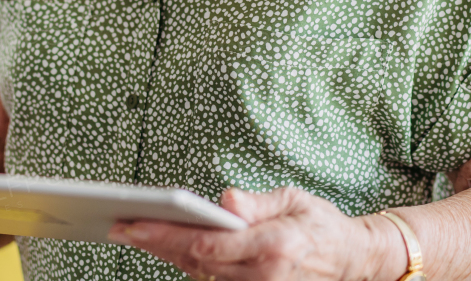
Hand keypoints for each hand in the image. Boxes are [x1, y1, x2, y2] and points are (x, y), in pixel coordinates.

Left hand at [107, 186, 404, 280]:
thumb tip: (225, 201)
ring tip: (134, 232)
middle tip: (120, 225)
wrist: (350, 260)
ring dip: (165, 254)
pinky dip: (186, 263)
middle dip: (155, 243)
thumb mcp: (293, 198)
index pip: (208, 244)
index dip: (167, 235)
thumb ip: (256, 202)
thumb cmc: (320, 224)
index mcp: (274, 247)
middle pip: (195, 262)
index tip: (136, 223)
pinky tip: (164, 246)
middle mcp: (264, 277)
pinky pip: (212, 280)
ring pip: (199, 274)